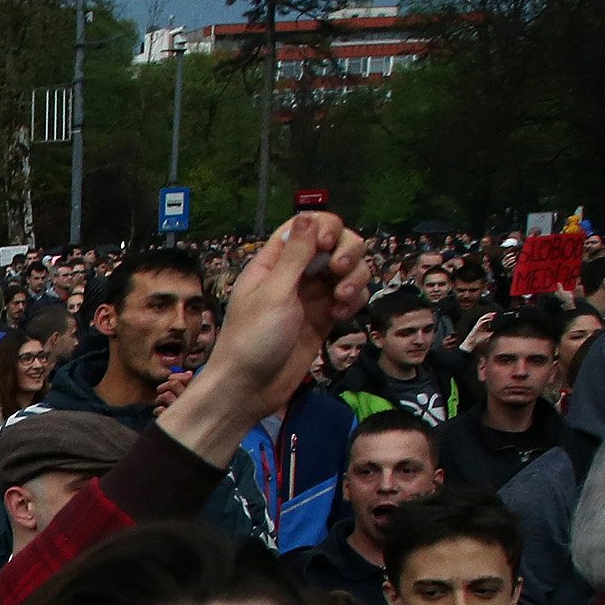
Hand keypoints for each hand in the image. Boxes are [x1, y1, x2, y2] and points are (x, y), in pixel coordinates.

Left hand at [162, 212, 367, 466]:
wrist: (249, 388)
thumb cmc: (252, 339)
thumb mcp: (273, 293)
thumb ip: (294, 255)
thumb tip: (308, 216)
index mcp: (274, 261)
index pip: (307, 225)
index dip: (326, 227)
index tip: (328, 245)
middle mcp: (296, 274)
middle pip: (337, 243)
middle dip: (348, 252)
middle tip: (340, 272)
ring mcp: (312, 296)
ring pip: (349, 270)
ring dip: (355, 279)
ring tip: (340, 303)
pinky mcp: (325, 318)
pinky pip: (351, 298)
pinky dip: (353, 302)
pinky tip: (340, 318)